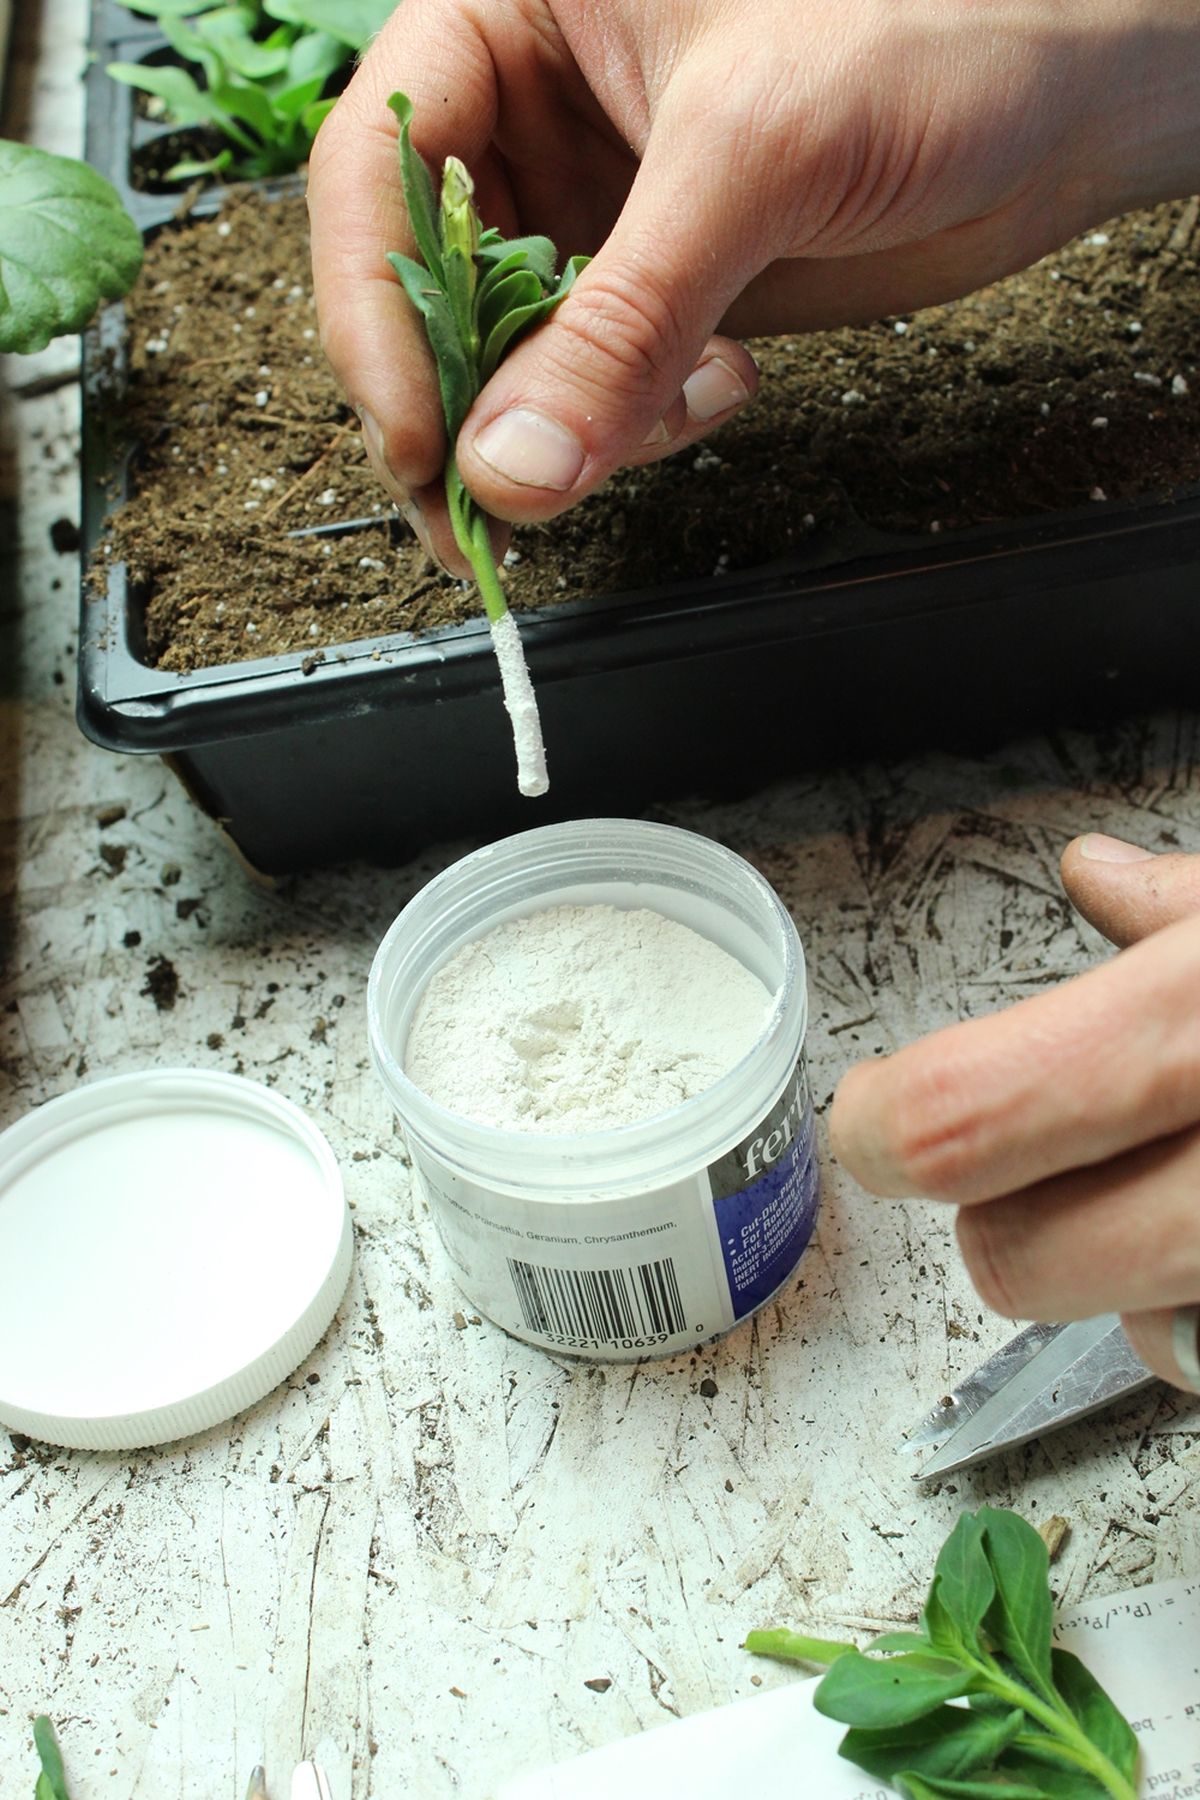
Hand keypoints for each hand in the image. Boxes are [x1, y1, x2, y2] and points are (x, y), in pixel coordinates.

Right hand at [308, 0, 1199, 570]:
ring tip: (666, 414)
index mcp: (511, 7)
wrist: (1063, 93)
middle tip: (488, 513)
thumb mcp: (751, 151)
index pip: (376, 167)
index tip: (420, 434)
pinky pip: (593, 390)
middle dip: (461, 401)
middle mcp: (535, 109)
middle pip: (424, 279)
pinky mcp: (656, 284)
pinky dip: (631, 428)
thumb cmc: (935, 25)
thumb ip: (622, 320)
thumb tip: (513, 468)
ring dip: (560, 429)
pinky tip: (716, 387)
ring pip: (507, 355)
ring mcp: (594, 206)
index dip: (377, 310)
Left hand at [829, 836, 1199, 1391]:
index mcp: (1194, 1028)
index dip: (883, 1129)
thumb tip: (1100, 875)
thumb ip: (1181, 910)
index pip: (960, 1119)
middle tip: (1028, 1165)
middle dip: (997, 1218)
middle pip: (1016, 1257)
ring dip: (1117, 1275)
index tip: (870, 1119)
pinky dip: (1194, 1311)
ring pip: (1127, 1328)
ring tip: (1164, 1189)